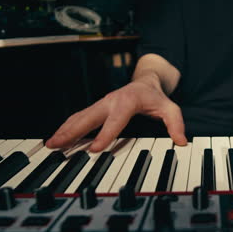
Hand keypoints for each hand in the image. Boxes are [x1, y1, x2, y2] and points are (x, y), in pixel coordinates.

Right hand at [46, 75, 186, 151]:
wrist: (146, 82)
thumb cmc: (156, 97)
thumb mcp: (171, 108)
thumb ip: (176, 124)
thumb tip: (181, 142)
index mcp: (128, 101)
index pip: (115, 120)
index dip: (105, 135)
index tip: (94, 149)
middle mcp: (111, 101)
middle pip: (89, 117)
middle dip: (73, 131)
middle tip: (59, 144)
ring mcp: (101, 104)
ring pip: (80, 116)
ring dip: (65, 129)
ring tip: (51, 144)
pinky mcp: (97, 108)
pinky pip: (80, 117)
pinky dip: (68, 127)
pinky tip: (58, 137)